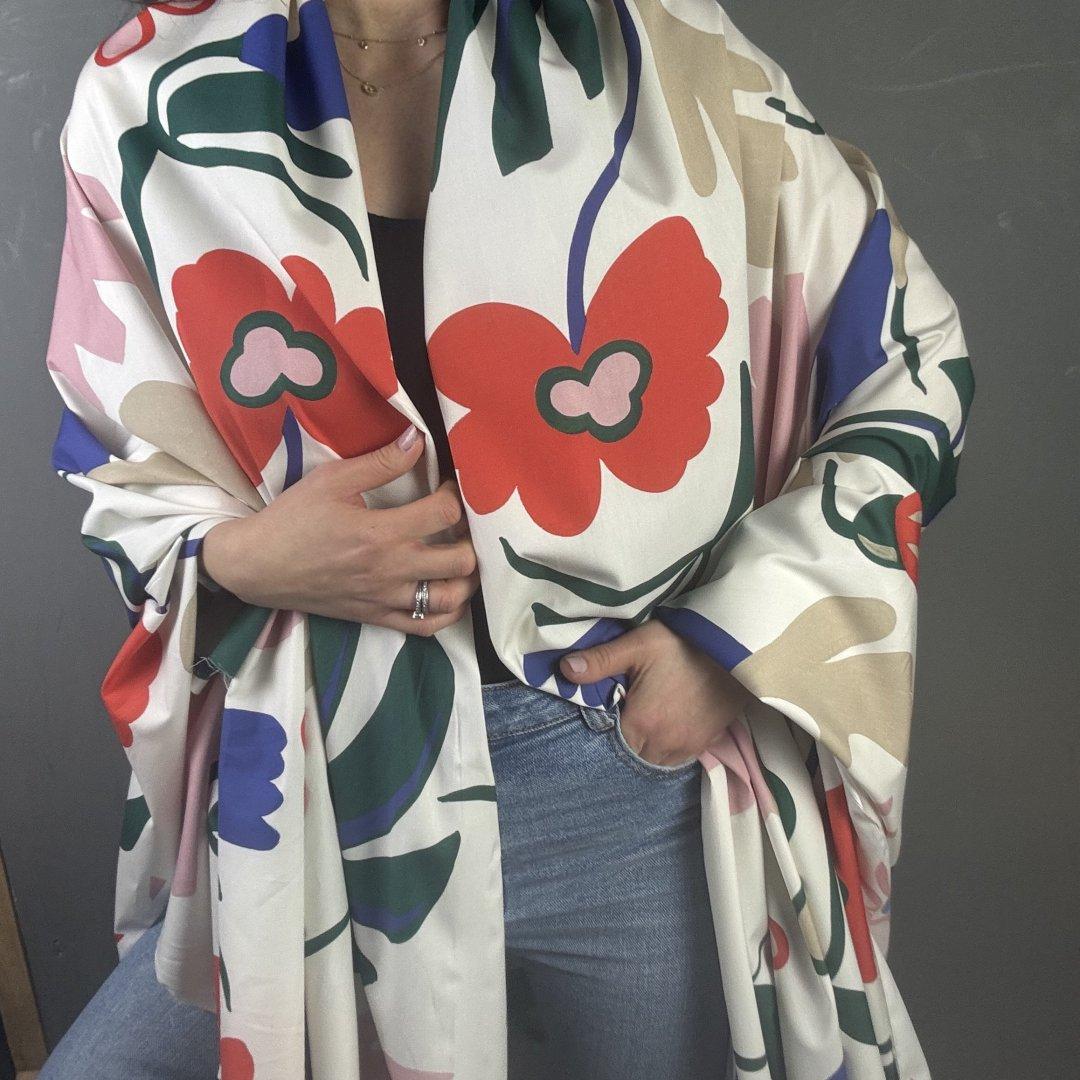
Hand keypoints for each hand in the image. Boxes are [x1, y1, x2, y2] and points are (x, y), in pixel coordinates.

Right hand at [200, 424, 479, 633]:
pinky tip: (447, 591)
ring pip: (451, 599)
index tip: (450, 486)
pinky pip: (427, 628)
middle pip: (460, 561)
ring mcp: (386, 599)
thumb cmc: (292, 519)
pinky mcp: (377, 618)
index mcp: (379, 533)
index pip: (444, 514)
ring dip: (467, 578)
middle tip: (464, 525)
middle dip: (472, 538)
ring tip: (463, 557)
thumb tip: (418, 439)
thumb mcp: (332, 480)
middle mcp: (390, 570)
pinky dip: (447, 612)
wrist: (256, 567)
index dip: (457, 495)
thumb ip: (380, 462)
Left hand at [558, 619, 755, 766]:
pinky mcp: (708, 742)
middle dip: (628, 738)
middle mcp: (663, 743)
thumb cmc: (683, 643)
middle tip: (628, 715)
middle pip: (634, 754)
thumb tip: (564, 669)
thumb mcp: (638, 645)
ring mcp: (688, 745)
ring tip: (646, 723)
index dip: (608, 728)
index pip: (612, 742)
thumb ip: (600, 661)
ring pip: (657, 760)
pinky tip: (667, 727)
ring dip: (648, 747)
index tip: (612, 711)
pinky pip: (680, 757)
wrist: (734, 647)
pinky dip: (670, 748)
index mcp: (641, 722)